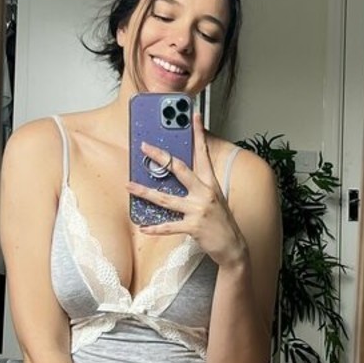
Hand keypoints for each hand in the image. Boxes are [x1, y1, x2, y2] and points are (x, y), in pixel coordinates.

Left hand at [128, 112, 247, 268]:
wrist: (233, 246)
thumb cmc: (221, 221)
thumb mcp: (214, 198)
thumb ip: (198, 185)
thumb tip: (177, 173)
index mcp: (210, 183)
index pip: (203, 153)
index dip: (199, 134)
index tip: (195, 115)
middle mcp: (205, 193)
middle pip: (180, 169)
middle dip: (161, 156)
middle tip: (145, 146)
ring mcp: (199, 210)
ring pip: (167, 198)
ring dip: (146, 192)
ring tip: (130, 185)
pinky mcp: (194, 227)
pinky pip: (169, 226)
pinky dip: (155, 228)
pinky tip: (143, 227)